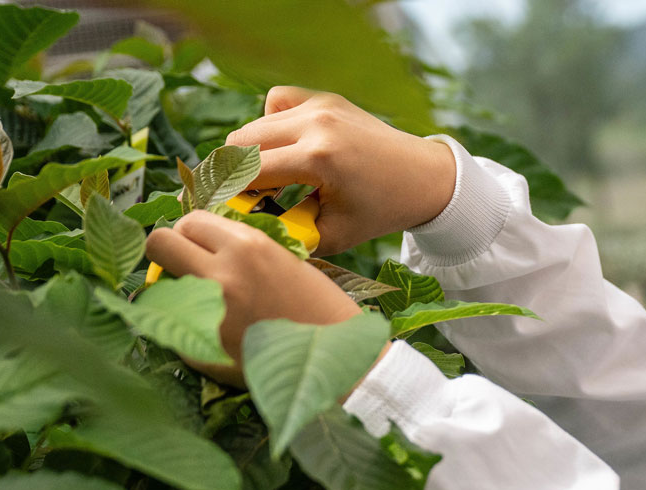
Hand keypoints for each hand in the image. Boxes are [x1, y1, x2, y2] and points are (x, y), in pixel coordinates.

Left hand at [144, 210, 365, 386]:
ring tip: (205, 303)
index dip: (192, 232)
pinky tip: (220, 335)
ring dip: (176, 290)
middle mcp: (223, 273)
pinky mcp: (203, 348)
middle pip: (159, 243)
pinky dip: (190, 331)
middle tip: (187, 267)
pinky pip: (176, 328)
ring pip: (161, 286)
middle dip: (169, 252)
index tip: (200, 245)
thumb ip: (241, 249)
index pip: (190, 220)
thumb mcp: (285, 259)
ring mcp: (209, 312)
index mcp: (248, 245)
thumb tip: (201, 244)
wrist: (339, 358)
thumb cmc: (320, 307)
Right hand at [226, 87, 456, 255]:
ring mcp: (321, 105)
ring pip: (254, 124)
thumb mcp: (333, 235)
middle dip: (234, 172)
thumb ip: (286, 233)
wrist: (424, 177)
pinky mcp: (325, 98)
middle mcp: (316, 124)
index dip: (226, 193)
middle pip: (240, 142)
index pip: (246, 172)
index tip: (221, 209)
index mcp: (318, 158)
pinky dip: (272, 123)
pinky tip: (288, 146)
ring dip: (251, 152)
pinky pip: (277, 101)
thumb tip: (243, 226)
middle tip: (245, 197)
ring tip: (268, 178)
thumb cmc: (380, 211)